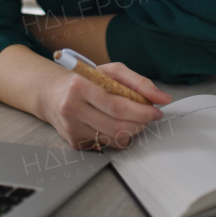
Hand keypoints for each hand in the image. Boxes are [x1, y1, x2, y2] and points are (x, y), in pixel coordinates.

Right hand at [38, 61, 171, 150]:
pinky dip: (116, 137)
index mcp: (80, 86)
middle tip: (148, 117)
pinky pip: (105, 145)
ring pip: (113, 139)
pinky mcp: (73, 142)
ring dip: (130, 131)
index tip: (156, 111)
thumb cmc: (86, 80)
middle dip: (140, 123)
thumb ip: (138, 82)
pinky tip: (114, 125)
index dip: (141, 111)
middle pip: (116, 126)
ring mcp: (71, 128)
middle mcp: (72, 108)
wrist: (53, 94)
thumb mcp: (111, 71)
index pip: (117, 106)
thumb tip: (162, 97)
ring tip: (133, 120)